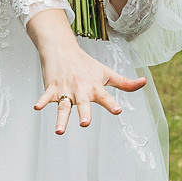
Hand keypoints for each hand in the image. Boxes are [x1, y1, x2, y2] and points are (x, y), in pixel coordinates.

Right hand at [29, 13, 146, 133]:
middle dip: (84, 113)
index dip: (111, 104)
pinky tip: (37, 107)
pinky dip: (42, 101)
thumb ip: (125, 82)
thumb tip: (144, 82)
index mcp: (94, 87)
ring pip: (64, 106)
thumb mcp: (107, 73)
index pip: (105, 97)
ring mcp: (66, 90)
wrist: (62, 49)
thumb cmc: (86, 64)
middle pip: (83, 104)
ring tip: (59, 130)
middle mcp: (81, 90)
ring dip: (61, 118)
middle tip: (85, 123)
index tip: (117, 110)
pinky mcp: (52, 88)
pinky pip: (46, 97)